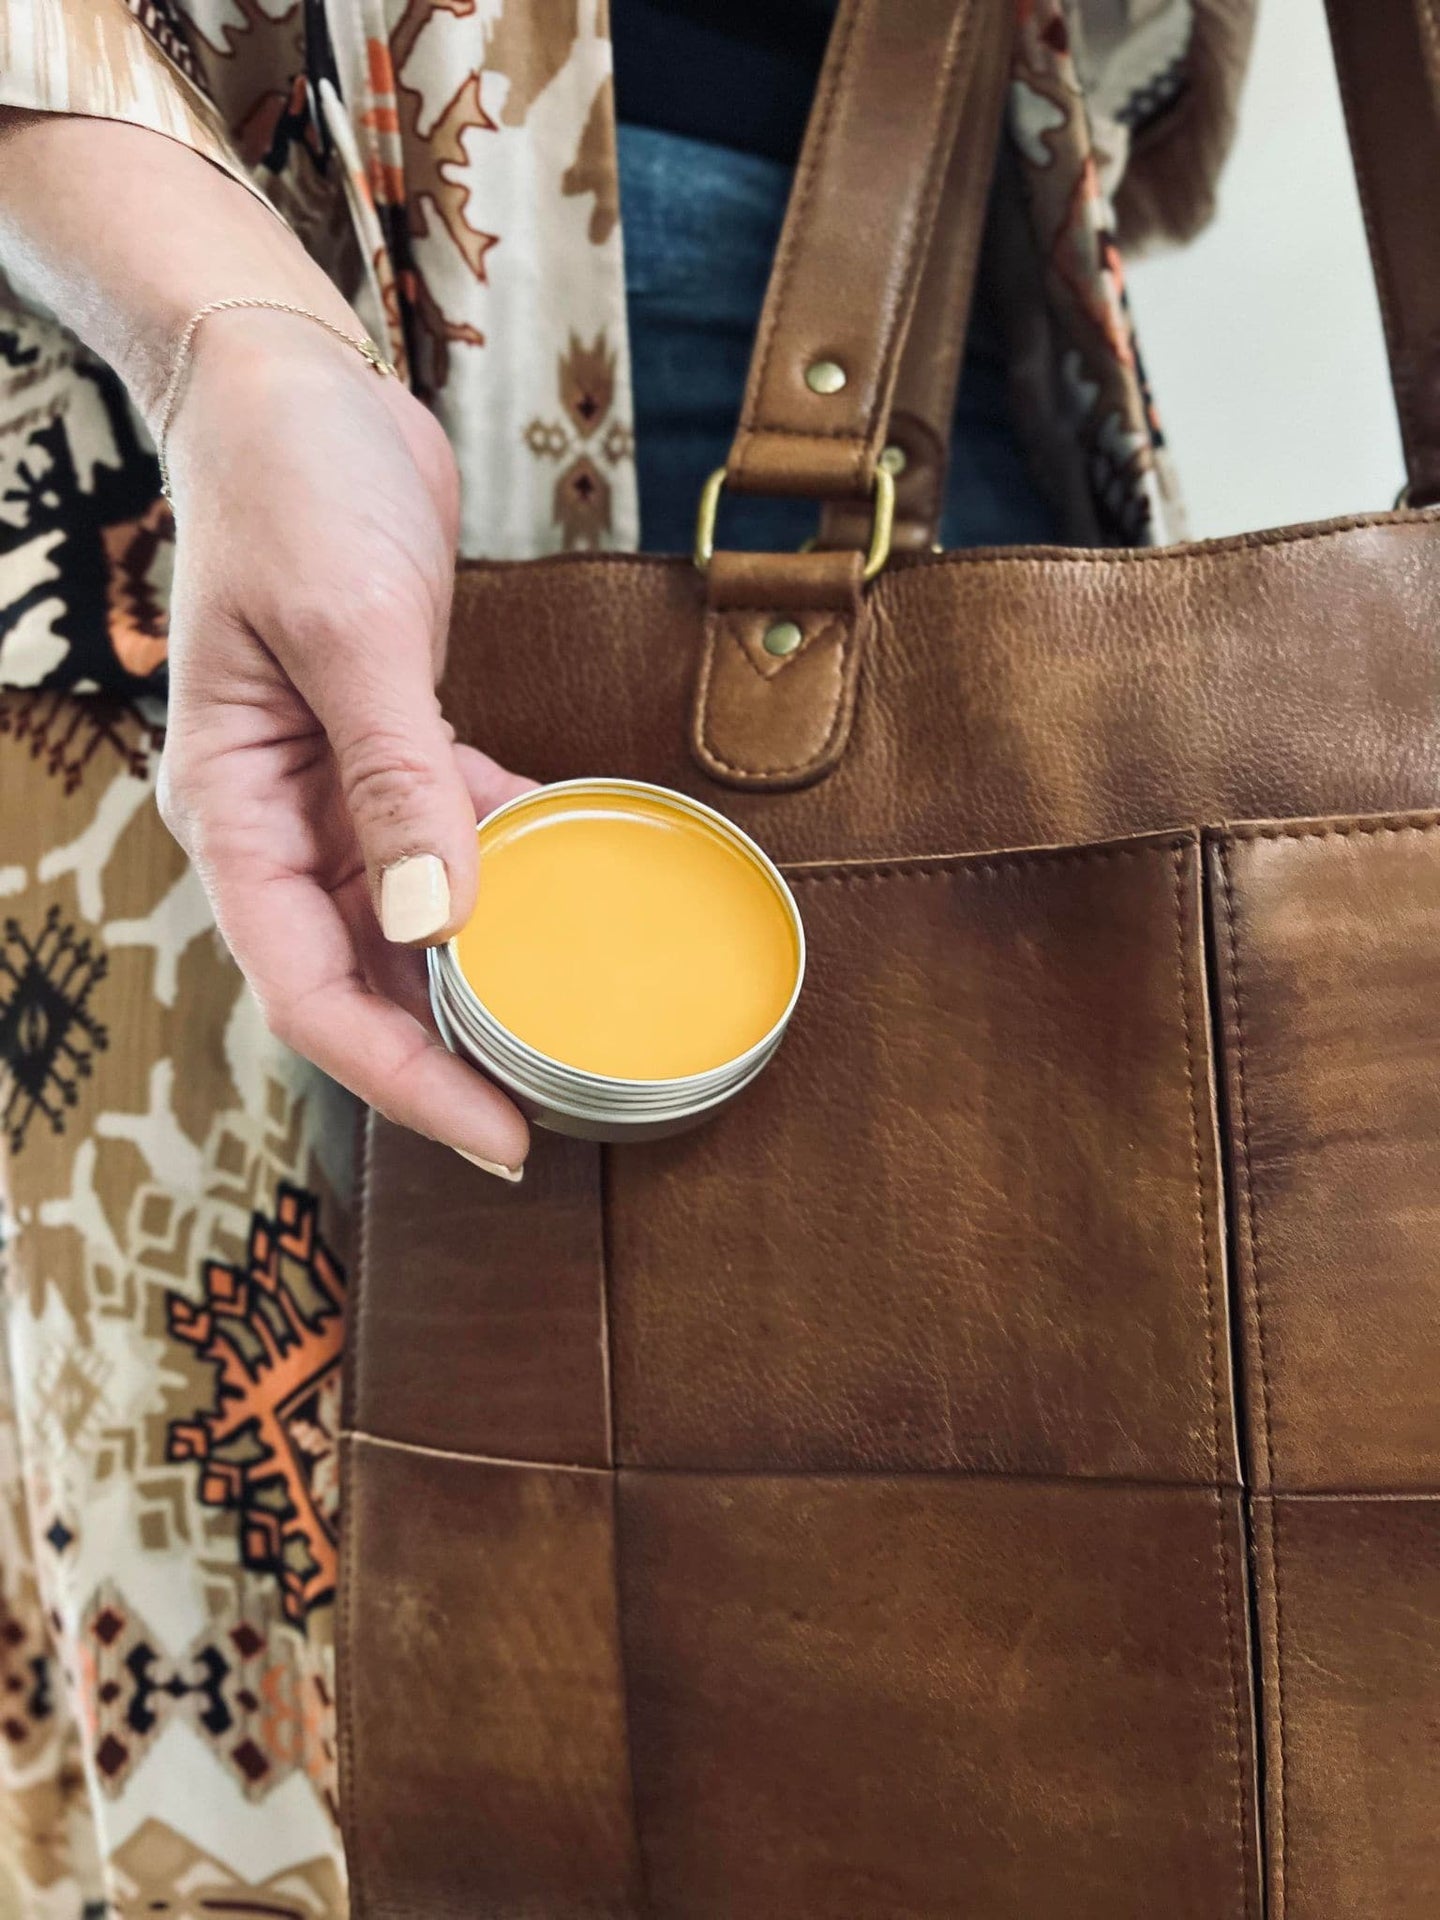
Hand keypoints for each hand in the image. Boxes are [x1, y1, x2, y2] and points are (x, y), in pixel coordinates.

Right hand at [156, 312, 532, 1178]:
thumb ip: (395, 778)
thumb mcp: (347, 629)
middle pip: (358, 984)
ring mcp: (330, 796)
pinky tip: (570, 888)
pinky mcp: (385, 757)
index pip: (307, 988)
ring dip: (481, 981)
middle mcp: (274, 825)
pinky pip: (449, 847)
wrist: (292, 391)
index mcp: (229, 811)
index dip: (401, 1078)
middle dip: (446, 1058)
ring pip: (406, 930)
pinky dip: (509, 872)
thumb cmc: (288, 488)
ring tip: (569, 1030)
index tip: (495, 1134)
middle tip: (548, 1115)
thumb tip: (438, 924)